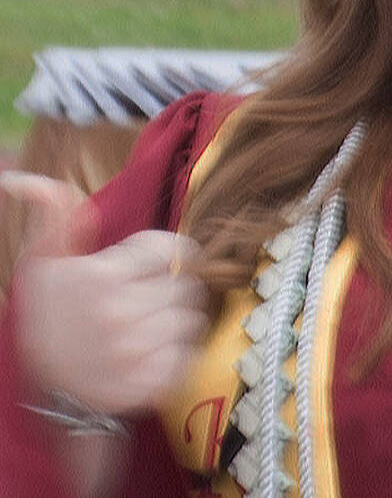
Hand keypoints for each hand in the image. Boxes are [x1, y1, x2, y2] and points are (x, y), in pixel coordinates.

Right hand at [2, 170, 209, 416]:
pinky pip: (189, 354)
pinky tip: (151, 350)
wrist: (38, 394)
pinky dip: (177, 351)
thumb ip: (53, 213)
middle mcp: (120, 314)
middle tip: (148, 296)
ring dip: (177, 318)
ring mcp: (135, 352)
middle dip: (172, 286)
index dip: (165, 253)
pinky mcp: (148, 384)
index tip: (152, 264)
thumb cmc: (46, 316)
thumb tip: (19, 178)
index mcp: (101, 277)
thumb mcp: (42, 261)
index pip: (171, 249)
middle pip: (186, 284)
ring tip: (149, 323)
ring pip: (192, 319)